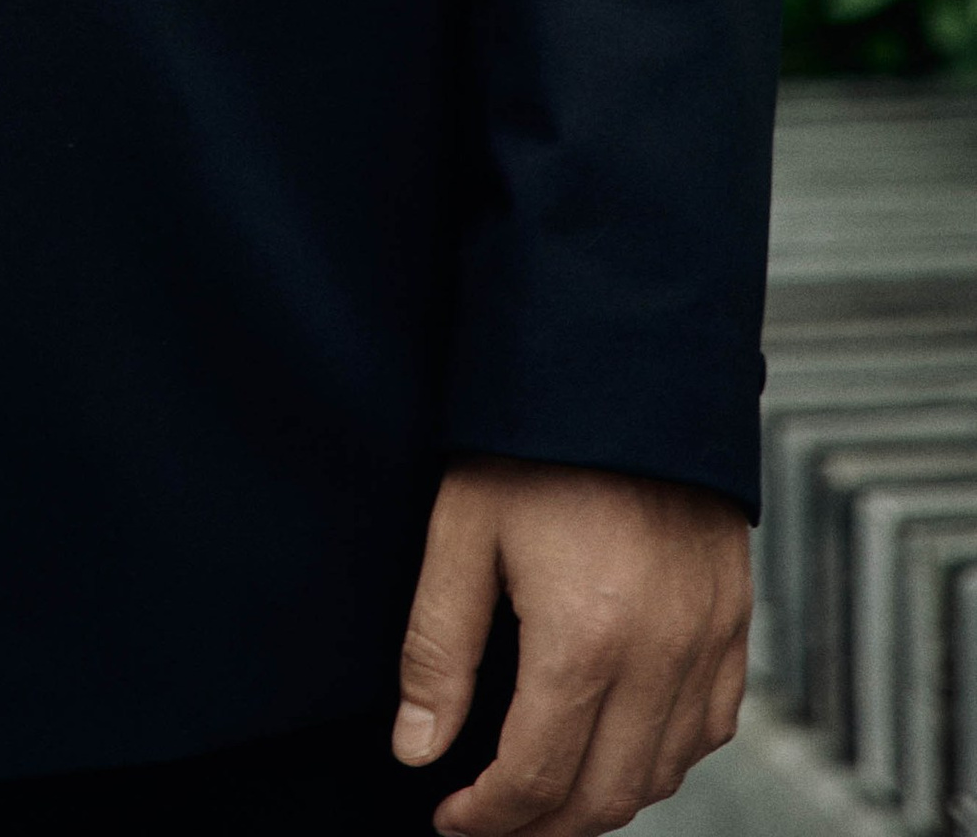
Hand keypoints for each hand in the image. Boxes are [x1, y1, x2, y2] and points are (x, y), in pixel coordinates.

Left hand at [395, 459, 750, 836]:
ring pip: (664, 773)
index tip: (449, 818)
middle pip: (604, 794)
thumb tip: (417, 749)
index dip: (487, 817)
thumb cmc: (530, 438)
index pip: (536, 778)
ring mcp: (708, 638)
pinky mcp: (734, 617)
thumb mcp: (460, 529)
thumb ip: (437, 649)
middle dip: (540, 826)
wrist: (623, 361)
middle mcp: (659, 654)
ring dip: (603, 799)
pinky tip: (621, 745)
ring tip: (545, 792)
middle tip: (492, 821)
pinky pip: (710, 726)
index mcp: (584, 638)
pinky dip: (666, 758)